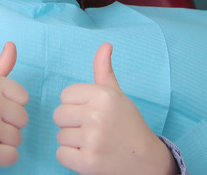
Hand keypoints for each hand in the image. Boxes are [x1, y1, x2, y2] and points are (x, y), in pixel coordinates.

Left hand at [53, 43, 174, 174]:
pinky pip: (60, 154)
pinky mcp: (87, 162)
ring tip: (94, 143)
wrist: (148, 163)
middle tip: (93, 130)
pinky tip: (90, 156)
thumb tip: (105, 45)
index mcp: (103, 95)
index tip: (92, 114)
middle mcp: (96, 115)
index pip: (65, 95)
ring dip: (73, 142)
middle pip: (58, 115)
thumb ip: (104, 71)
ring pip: (59, 136)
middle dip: (71, 124)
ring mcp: (92, 140)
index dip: (76, 106)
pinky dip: (72, 159)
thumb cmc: (129, 126)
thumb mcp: (118, 96)